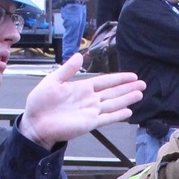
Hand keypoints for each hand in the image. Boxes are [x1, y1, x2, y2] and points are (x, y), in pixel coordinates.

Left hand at [19, 55, 143, 148]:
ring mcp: (91, 111)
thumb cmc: (40, 103)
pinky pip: (107, 118)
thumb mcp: (52, 80)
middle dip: (128, 88)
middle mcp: (89, 99)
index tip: (132, 75)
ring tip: (140, 94)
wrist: (35, 123)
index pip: (105, 81)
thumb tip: (79, 55)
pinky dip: (118, 115)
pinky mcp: (89, 123)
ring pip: (114, 103)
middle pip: (114, 92)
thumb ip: (67, 70)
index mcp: (82, 88)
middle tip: (143, 83)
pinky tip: (128, 112)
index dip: (119, 78)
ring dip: (127, 99)